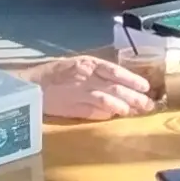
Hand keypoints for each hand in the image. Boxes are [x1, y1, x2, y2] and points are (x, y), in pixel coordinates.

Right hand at [37, 54, 155, 122]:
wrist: (31, 86)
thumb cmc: (54, 73)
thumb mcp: (76, 65)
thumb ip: (96, 73)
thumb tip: (116, 84)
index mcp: (88, 63)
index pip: (115, 71)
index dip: (132, 79)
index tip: (146, 87)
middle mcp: (86, 77)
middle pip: (115, 87)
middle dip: (134, 96)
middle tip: (149, 104)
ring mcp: (79, 93)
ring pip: (106, 99)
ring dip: (122, 106)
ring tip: (134, 112)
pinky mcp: (72, 108)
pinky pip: (93, 112)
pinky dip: (105, 114)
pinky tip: (114, 117)